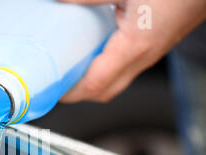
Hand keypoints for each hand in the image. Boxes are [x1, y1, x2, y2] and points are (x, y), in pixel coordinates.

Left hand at [59, 0, 205, 102]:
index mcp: (134, 47)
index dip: (70, 92)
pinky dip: (104, 69)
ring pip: (114, 83)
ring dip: (91, 82)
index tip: (53, 89)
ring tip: (71, 69)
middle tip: (58, 81)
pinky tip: (94, 52)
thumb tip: (59, 2)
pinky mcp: (153, 48)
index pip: (94, 85)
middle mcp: (143, 58)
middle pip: (103, 92)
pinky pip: (124, 69)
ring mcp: (149, 55)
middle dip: (78, 93)